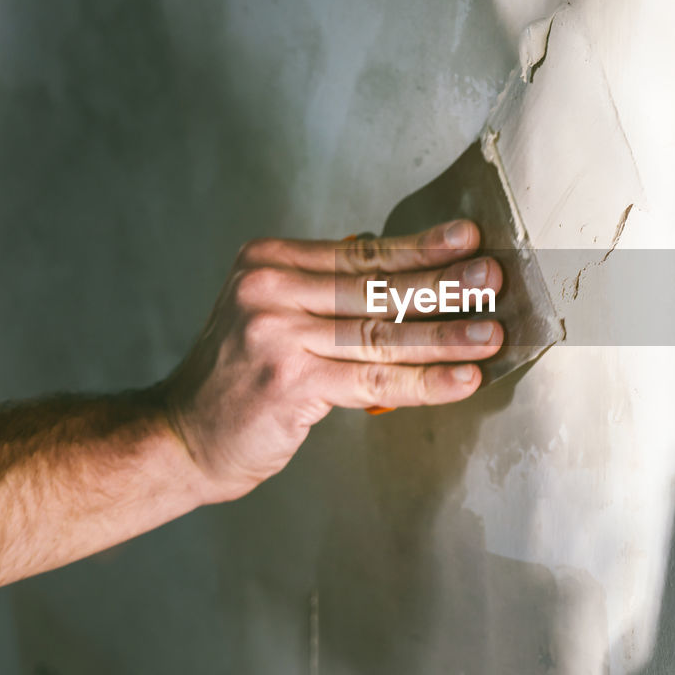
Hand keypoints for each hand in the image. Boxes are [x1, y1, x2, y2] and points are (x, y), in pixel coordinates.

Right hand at [159, 219, 503, 501]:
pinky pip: (374, 379)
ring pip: (381, 333)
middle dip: (444, 284)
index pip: (361, 252)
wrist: (182, 436)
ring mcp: (277, 335)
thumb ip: (328, 297)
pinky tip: (460, 379)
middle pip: (376, 287)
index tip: (466, 238)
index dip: (419, 247)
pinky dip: (423, 381)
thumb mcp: (273, 317)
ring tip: (490, 333)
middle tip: (492, 279)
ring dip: (445, 335)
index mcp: (268, 263)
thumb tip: (415, 281)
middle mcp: (269, 291)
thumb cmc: (241, 379)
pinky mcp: (289, 382)